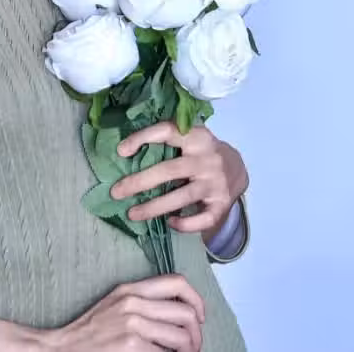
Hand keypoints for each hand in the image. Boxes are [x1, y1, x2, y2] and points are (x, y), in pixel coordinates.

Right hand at [46, 274, 204, 351]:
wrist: (63, 348)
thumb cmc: (91, 332)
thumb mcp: (116, 305)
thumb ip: (143, 302)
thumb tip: (177, 312)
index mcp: (131, 289)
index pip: (177, 282)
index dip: (196, 300)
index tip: (199, 317)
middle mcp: (133, 303)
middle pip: (185, 313)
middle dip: (196, 334)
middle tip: (192, 346)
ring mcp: (133, 326)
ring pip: (181, 337)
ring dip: (189, 351)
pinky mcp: (132, 347)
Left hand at [110, 121, 248, 236]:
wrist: (237, 167)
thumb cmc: (201, 151)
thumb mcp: (189, 137)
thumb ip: (167, 140)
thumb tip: (125, 152)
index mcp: (196, 136)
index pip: (167, 131)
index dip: (143, 138)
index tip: (121, 151)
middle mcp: (207, 158)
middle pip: (170, 170)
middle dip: (140, 182)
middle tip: (116, 192)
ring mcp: (216, 182)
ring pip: (182, 197)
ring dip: (154, 207)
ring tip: (132, 214)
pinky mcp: (222, 204)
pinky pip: (202, 219)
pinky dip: (185, 224)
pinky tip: (169, 223)